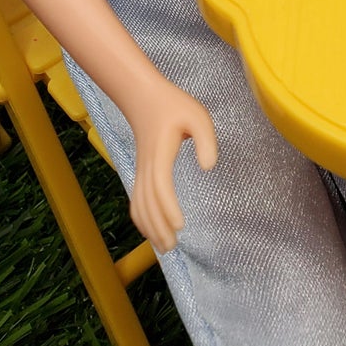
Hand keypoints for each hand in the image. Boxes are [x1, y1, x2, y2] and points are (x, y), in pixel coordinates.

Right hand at [121, 73, 218, 253]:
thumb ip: (206, 140)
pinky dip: (141, 218)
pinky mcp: (141, 171)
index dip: (168, 208)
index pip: (161, 186)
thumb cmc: (174, 106)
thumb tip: (208, 167)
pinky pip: (136, 199)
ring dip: (149, 227)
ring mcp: (141, 170)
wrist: (143, 97)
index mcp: (160, 154)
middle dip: (158, 227)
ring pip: (139, 204)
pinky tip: (151, 229)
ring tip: (164, 246)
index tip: (180, 225)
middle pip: (147, 203)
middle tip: (172, 248)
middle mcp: (146, 166)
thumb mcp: (198, 116)